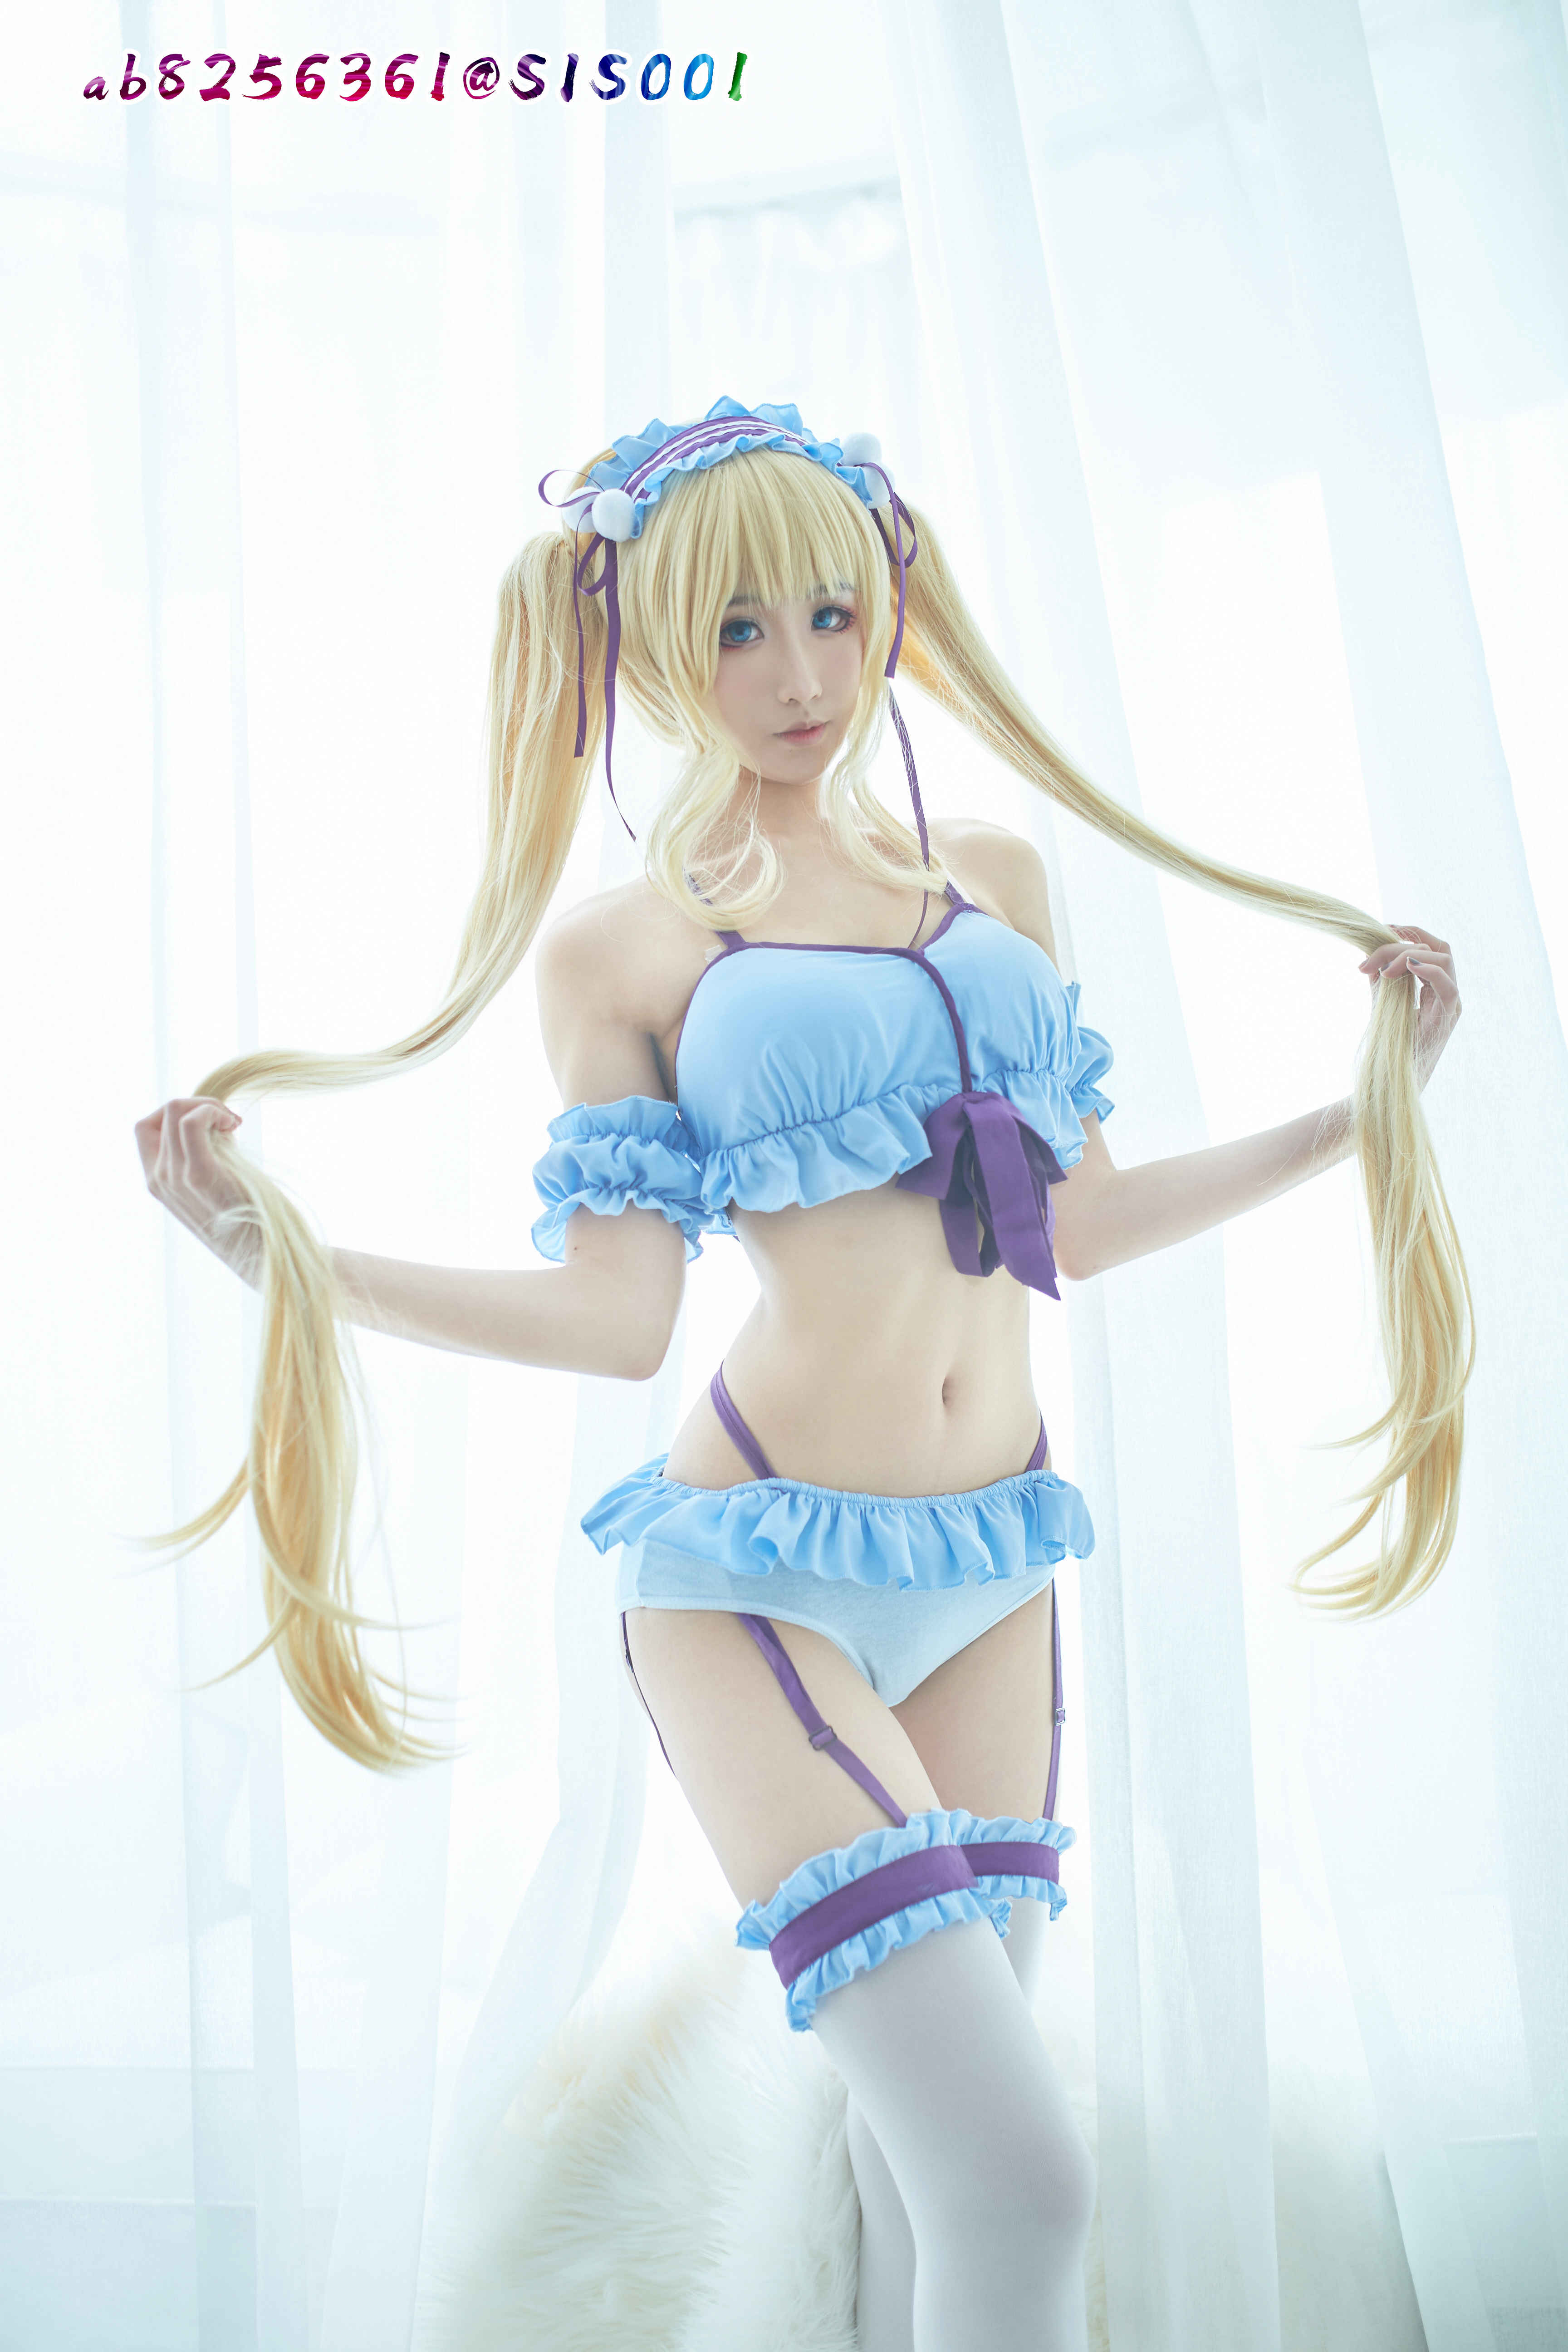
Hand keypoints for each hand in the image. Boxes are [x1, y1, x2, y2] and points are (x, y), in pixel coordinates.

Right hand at [135, 1097, 259, 1280]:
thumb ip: (202, 1152)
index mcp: (157, 1181)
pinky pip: (190, 1122)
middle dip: (198, 1105)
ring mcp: (175, 1178)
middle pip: (162, 1114)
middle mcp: (159, 1180)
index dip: (176, 1112)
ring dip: (209, 1106)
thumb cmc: (247, 1215)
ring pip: (175, 1110)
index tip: (211, 1122)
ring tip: (233, 1125)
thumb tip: (211, 1117)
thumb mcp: (213, 1180)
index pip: (145, 1127)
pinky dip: (212, 1111)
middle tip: (229, 1122)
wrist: (265, 1253)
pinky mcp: (200, 1176)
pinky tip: (233, 1124)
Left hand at [1358, 925, 1461, 1087]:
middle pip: (1439, 948)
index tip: (1383, 927)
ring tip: (1380, 970)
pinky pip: (1447, 985)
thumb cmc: (1388, 1048)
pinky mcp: (1448, 1018)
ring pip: (1443, 959)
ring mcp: (1451, 1005)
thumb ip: (1382, 980)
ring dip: (1408, 956)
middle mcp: (1448, 994)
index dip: (1411, 932)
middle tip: (1371, 957)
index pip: (1432, 947)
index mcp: (1435, 988)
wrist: (1391, 1082)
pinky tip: (1404, 969)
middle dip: (1404, 942)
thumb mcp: (1383, 1005)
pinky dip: (1427, 970)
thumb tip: (1370, 955)